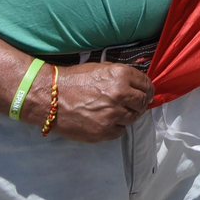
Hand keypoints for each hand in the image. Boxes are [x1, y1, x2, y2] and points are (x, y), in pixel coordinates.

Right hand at [33, 63, 153, 142]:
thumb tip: (138, 85)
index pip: (146, 85)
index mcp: (121, 75)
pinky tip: (107, 121)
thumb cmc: (75, 79)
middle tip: (135, 105)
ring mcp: (112, 115)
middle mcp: (120, 94)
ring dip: (128, 115)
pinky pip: (120, 131)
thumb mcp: (103, 68)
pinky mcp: (103, 131)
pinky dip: (116, 127)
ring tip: (118, 112)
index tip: (146, 93)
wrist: (51, 97)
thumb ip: (123, 76)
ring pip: (133, 118)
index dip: (148, 90)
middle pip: (143, 102)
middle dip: (141, 103)